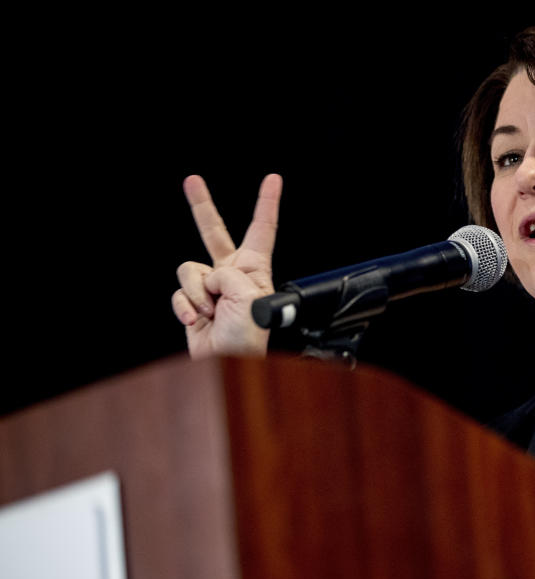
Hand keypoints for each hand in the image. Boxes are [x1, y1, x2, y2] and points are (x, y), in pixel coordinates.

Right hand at [171, 174, 281, 358]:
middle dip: (201, 206)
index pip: (262, 230)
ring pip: (189, 270)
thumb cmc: (249, 334)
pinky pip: (179, 294)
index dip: (266, 203)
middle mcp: (231, 274)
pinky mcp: (191, 303)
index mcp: (254, 268)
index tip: (273, 179)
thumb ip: (228, 274)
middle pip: (213, 233)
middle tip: (191, 180)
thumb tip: (208, 278)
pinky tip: (197, 321)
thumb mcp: (250, 296)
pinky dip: (186, 308)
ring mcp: (210, 288)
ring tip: (212, 312)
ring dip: (198, 293)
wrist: (229, 363)